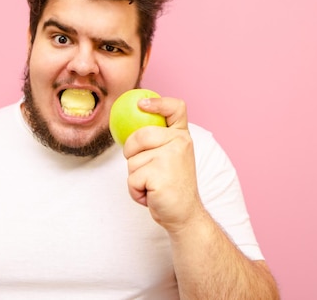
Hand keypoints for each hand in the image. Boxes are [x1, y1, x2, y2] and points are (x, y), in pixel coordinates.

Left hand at [122, 96, 205, 233]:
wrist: (184, 214)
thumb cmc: (173, 186)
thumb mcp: (171, 157)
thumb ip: (159, 140)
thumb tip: (132, 124)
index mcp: (182, 136)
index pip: (176, 108)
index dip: (158, 102)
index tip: (141, 104)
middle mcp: (180, 142)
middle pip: (139, 135)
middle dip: (131, 153)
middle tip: (144, 169)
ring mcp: (170, 158)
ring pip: (132, 160)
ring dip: (136, 178)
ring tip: (153, 185)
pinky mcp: (159, 175)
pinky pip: (132, 178)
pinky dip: (135, 191)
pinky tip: (151, 195)